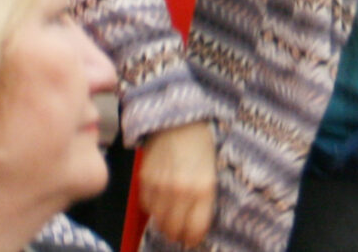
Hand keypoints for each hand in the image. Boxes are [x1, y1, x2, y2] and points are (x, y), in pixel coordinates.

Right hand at [140, 121, 218, 247]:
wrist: (178, 120)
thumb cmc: (200, 145)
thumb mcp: (212, 172)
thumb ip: (205, 200)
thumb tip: (196, 225)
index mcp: (203, 189)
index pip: (194, 230)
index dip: (193, 238)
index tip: (193, 237)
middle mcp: (180, 191)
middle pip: (173, 230)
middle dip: (178, 233)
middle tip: (181, 230)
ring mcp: (160, 186)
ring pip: (158, 221)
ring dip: (164, 222)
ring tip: (171, 215)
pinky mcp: (145, 179)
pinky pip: (146, 206)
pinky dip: (153, 208)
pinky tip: (161, 200)